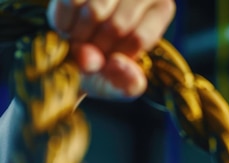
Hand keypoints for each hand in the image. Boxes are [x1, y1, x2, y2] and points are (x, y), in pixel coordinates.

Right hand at [46, 0, 175, 98]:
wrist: (71, 51)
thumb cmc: (103, 66)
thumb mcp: (118, 84)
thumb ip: (126, 84)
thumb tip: (117, 64)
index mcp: (161, 8)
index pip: (138, 37)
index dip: (116, 56)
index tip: (108, 62)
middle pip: (117, 25)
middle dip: (96, 48)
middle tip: (89, 54)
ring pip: (94, 12)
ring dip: (79, 36)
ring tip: (79, 42)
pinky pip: (70, 3)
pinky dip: (63, 23)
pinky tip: (66, 29)